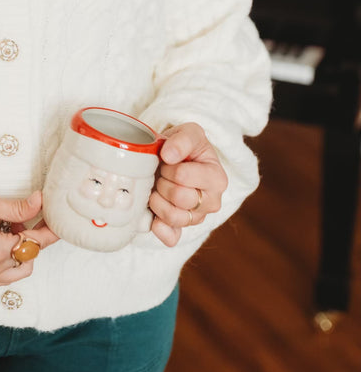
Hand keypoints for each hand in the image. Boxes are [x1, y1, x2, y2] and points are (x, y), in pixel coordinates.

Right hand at [0, 190, 58, 284]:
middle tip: (17, 220)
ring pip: (20, 270)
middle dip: (29, 238)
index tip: (59, 224)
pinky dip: (9, 262)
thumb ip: (17, 208)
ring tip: (5, 233)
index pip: (34, 242)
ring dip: (21, 253)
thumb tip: (40, 202)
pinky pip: (6, 276)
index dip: (49, 231)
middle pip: (29, 256)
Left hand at [149, 123, 227, 247]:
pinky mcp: (182, 231)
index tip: (167, 160)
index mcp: (217, 179)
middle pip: (179, 197)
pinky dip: (158, 227)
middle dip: (162, 182)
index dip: (168, 167)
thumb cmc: (184, 148)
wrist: (174, 161)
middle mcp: (212, 202)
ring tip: (158, 188)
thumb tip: (169, 155)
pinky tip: (154, 214)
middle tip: (161, 174)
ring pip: (173, 217)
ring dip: (157, 200)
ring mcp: (197, 219)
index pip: (183, 176)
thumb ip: (182, 139)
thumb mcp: (189, 133)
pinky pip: (170, 238)